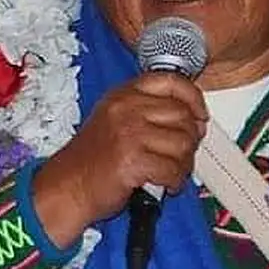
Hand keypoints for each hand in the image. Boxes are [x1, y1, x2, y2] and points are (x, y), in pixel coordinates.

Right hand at [31, 72, 208, 248]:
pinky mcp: (133, 160)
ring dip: (183, 163)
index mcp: (124, 94)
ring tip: (171, 171)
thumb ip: (149, 110)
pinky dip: (174, 181)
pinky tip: (164, 184)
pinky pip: (173, 169)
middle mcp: (126, 108)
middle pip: (183, 115)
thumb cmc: (93, 159)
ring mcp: (129, 133)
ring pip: (183, 143)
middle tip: (181, 154)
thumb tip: (193, 117)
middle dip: (190, 139)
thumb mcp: (116, 119)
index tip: (200, 114)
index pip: (171, 81)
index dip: (193, 97)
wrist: (67, 187)